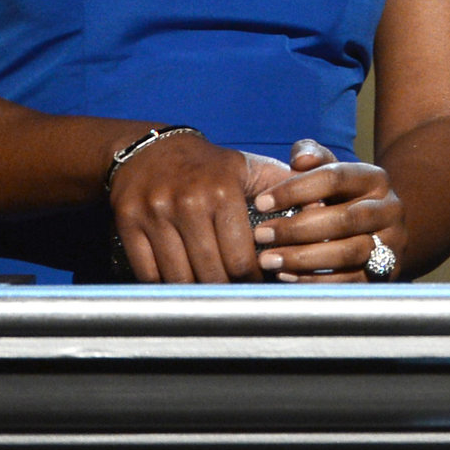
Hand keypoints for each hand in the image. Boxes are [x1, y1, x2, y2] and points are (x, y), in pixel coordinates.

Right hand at [110, 132, 292, 282]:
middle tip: (236, 300)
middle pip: (212, 274)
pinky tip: (180, 286)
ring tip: (211, 297)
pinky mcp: (128, 224)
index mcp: (223, 190)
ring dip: (197, 294)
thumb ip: (287, 188)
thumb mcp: (249, 168)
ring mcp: (155, 214)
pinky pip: (149, 274)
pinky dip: (164, 286)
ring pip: (180, 279)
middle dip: (227, 292)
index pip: (242, 259)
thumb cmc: (209, 166)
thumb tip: (321, 209)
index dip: (253, 281)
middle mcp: (188, 202)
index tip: (258, 288)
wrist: (149, 149)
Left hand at [250, 139, 405, 281]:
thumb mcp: (332, 172)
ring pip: (347, 252)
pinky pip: (349, 281)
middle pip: (342, 219)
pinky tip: (287, 276)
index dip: (294, 189)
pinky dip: (315, 280)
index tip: (261, 202)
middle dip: (295, 228)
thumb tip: (300, 158)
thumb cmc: (343, 198)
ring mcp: (391, 243)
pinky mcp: (387, 274)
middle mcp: (389, 209)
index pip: (334, 177)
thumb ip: (314, 156)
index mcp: (374, 178)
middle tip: (261, 234)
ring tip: (269, 260)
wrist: (382, 231)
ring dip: (302, 258)